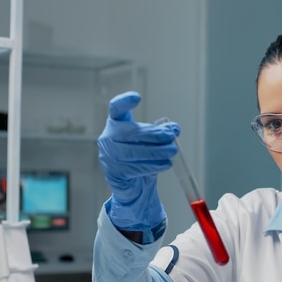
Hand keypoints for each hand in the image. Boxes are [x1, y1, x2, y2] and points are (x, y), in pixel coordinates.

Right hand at [98, 91, 179, 229]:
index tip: (137, 97)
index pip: (116, 109)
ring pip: (134, 152)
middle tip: (171, 135)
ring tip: (172, 151)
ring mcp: (108, 157)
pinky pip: (136, 168)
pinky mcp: (114, 173)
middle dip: (153, 134)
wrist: (133, 184)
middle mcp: (108, 138)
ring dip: (157, 151)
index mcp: (116, 124)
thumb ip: (161, 133)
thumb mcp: (151, 141)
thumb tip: (174, 129)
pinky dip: (154, 165)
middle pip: (130, 132)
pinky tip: (166, 164)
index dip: (124, 102)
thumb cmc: (141, 157)